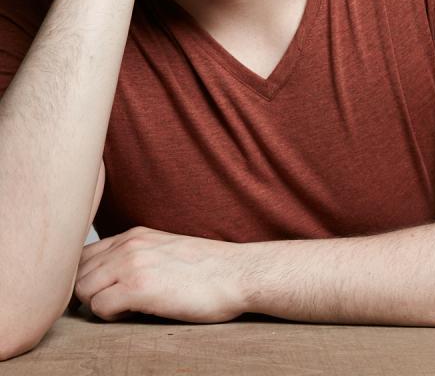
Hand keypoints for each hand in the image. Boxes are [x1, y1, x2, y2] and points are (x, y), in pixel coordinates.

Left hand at [72, 226, 248, 322]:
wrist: (236, 273)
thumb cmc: (207, 269)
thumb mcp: (165, 250)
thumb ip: (137, 255)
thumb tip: (111, 279)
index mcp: (134, 235)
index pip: (85, 254)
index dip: (89, 277)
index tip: (104, 292)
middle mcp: (128, 244)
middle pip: (79, 273)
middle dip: (90, 294)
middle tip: (114, 306)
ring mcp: (132, 264)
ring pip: (83, 290)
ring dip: (98, 305)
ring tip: (124, 310)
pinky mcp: (139, 288)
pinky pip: (99, 308)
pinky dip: (110, 318)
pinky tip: (134, 315)